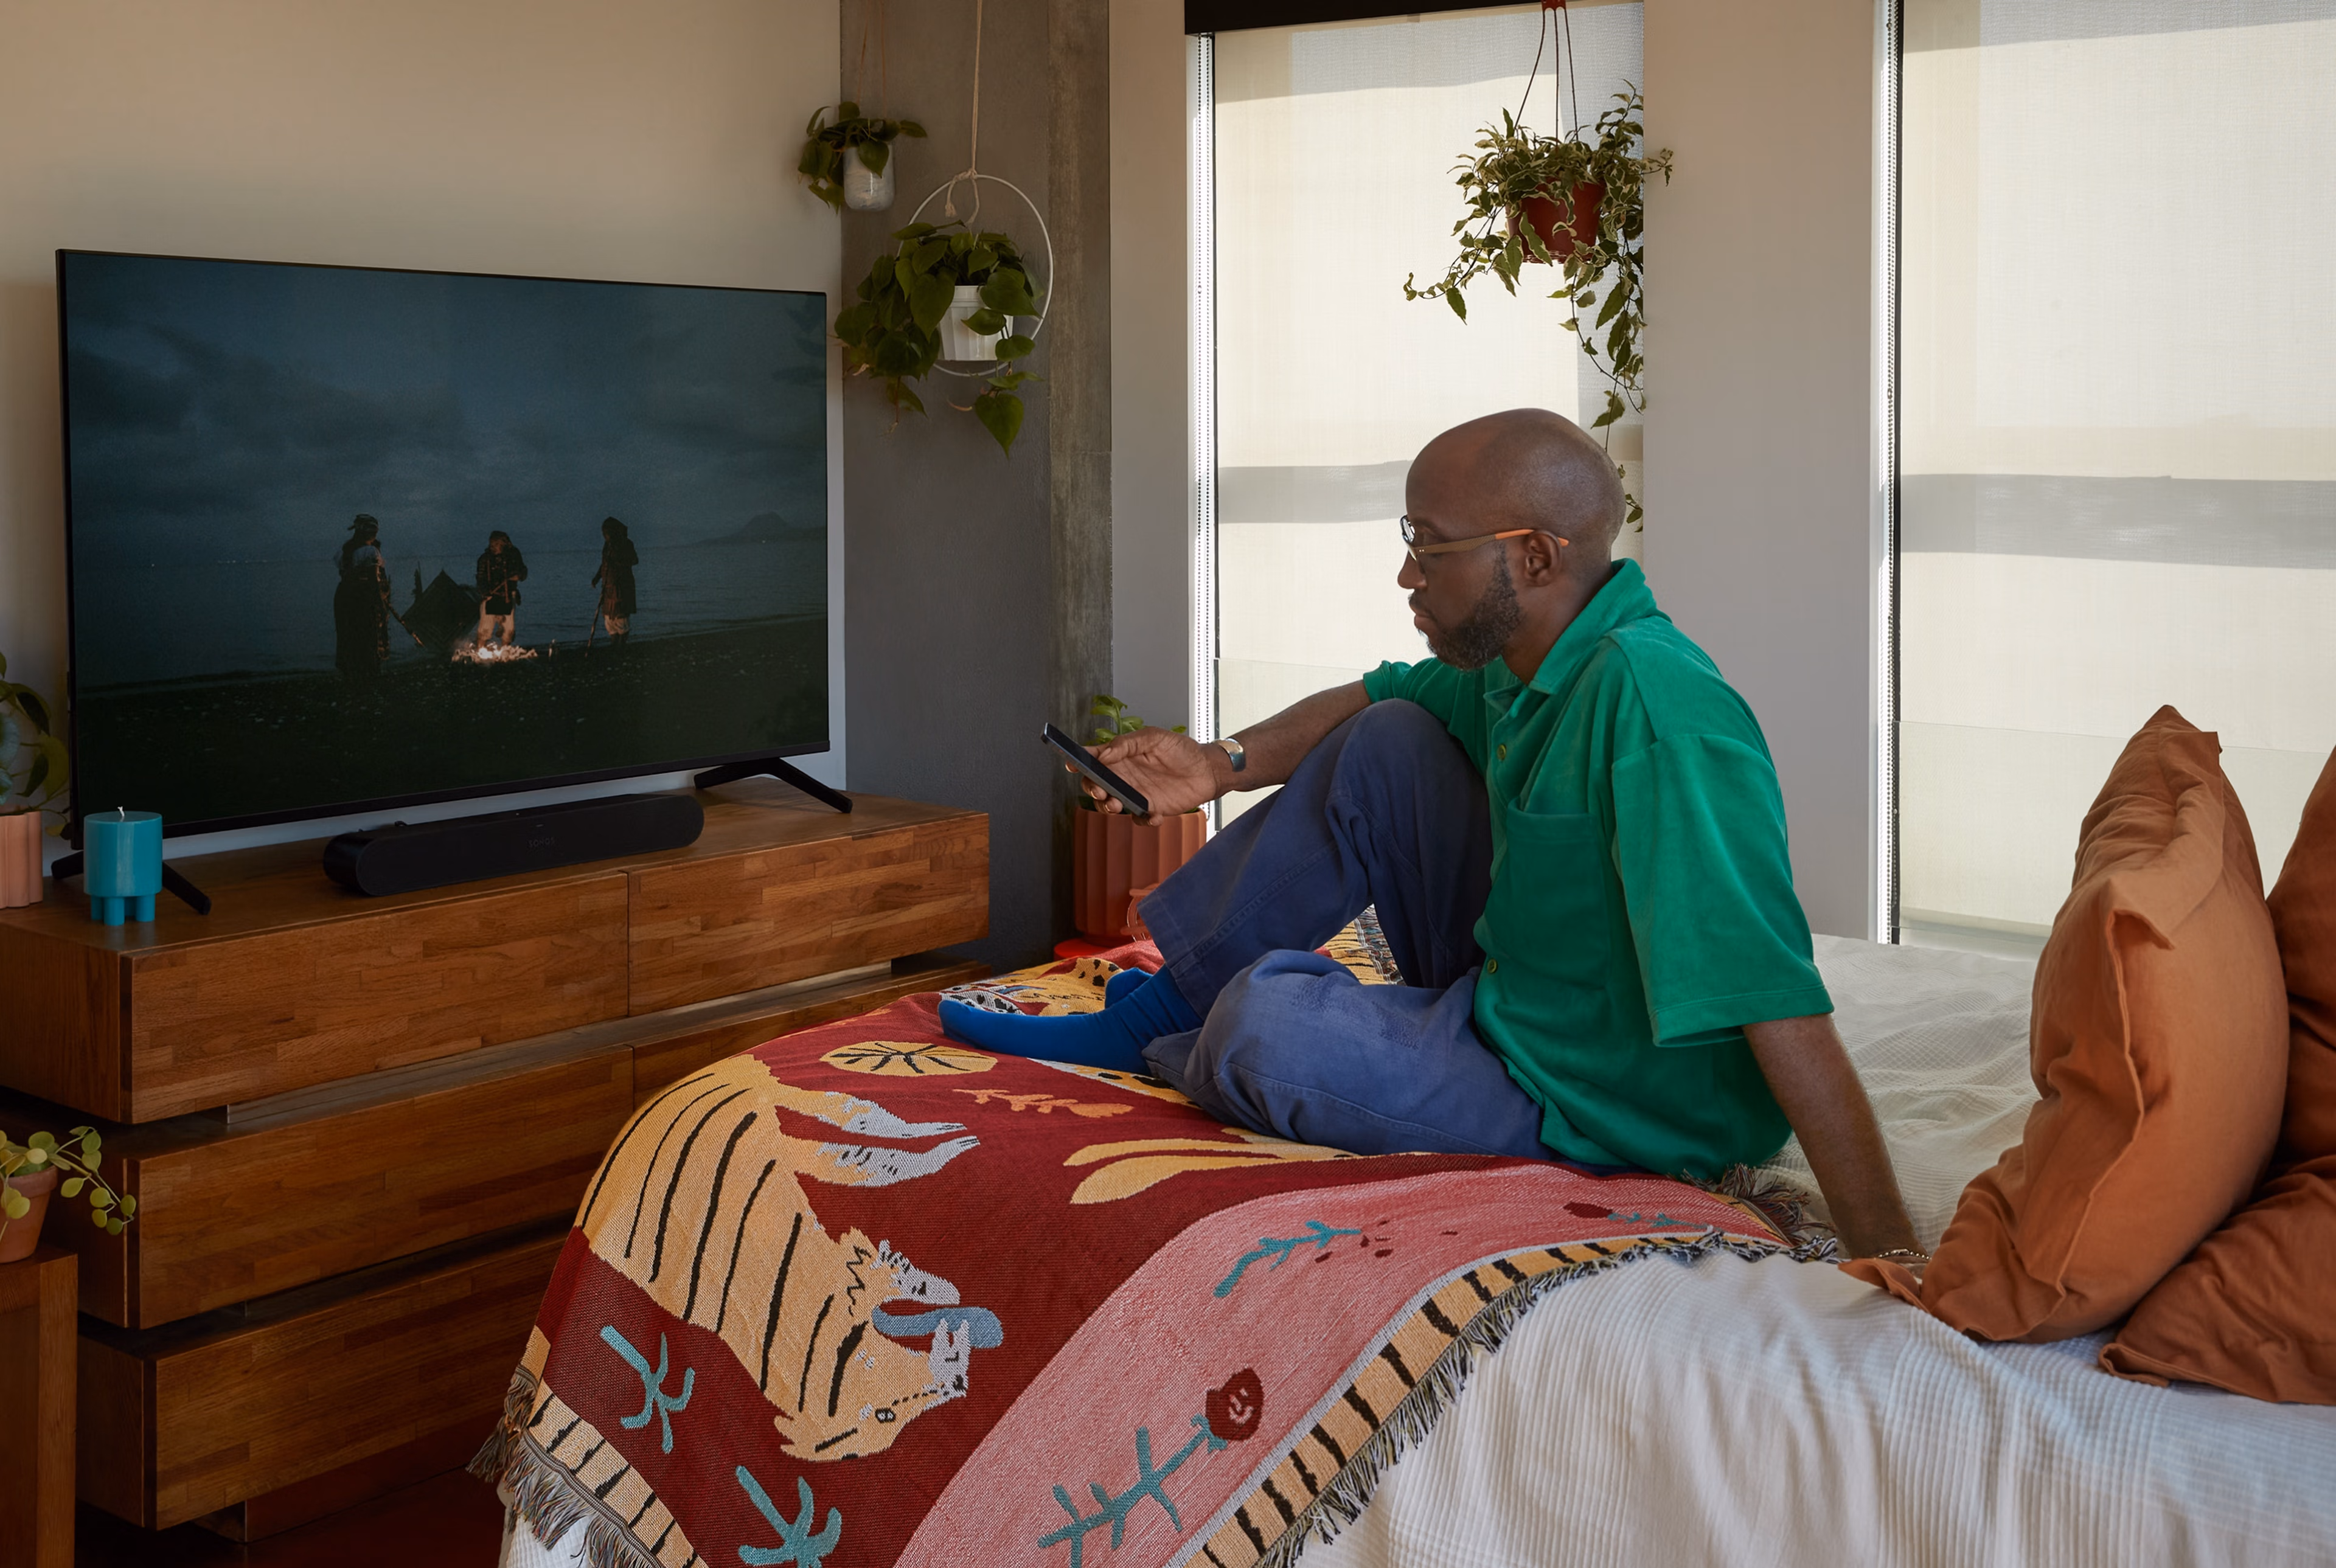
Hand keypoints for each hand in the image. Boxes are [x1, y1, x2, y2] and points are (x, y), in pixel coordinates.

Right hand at [1076, 729, 1225, 817]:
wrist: (1208, 769)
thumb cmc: (1182, 749)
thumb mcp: (1154, 737)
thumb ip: (1127, 744)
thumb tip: (1104, 754)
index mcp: (1121, 756)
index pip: (1094, 759)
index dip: (1079, 761)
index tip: (1072, 764)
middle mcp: (1125, 776)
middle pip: (1096, 785)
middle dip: (1091, 789)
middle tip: (1099, 790)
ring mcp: (1136, 793)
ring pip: (1111, 805)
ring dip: (1109, 807)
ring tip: (1119, 805)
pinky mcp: (1150, 808)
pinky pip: (1138, 818)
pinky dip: (1142, 819)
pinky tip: (1154, 813)